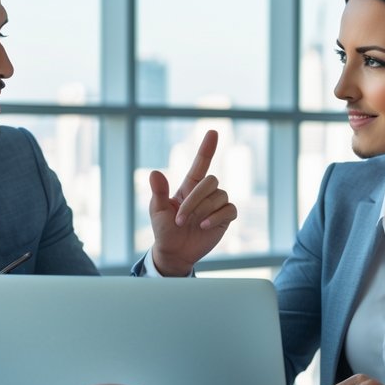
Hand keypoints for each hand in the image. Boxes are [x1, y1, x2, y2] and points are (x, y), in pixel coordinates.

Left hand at [148, 129, 237, 276]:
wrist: (175, 252)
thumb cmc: (165, 230)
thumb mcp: (158, 211)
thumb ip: (159, 192)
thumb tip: (155, 172)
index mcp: (189, 186)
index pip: (201, 163)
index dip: (207, 148)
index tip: (212, 132)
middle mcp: (205, 192)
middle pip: (211, 181)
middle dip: (195, 199)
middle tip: (179, 218)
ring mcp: (217, 204)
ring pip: (219, 195)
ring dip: (203, 209)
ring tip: (192, 224)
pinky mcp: (226, 218)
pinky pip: (229, 209)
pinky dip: (217, 216)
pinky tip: (205, 225)